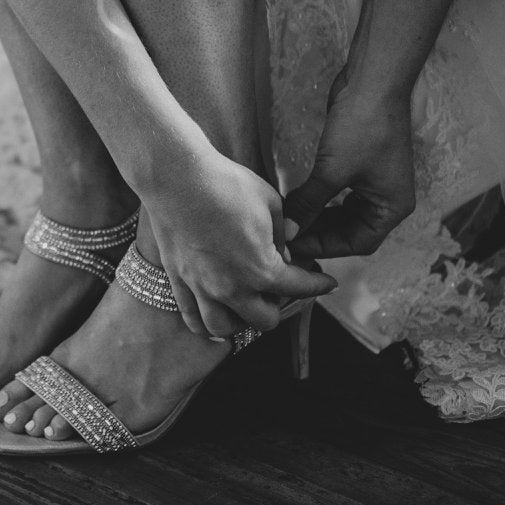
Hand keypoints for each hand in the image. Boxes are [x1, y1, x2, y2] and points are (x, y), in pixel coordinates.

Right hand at [144, 150, 337, 338]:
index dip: (318, 285)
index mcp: (262, 270)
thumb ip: (283, 232)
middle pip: (264, 320)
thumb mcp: (270, 202)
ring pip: (224, 329)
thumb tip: (287, 245)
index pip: (299, 288)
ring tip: (244, 304)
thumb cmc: (226, 184)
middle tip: (278, 289)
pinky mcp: (178, 280)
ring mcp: (201, 287)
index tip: (327, 283)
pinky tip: (214, 311)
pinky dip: (204, 324)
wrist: (177, 175)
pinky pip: (192, 318)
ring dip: (240, 322)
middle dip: (277, 306)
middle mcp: (232, 288)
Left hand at [284, 78, 416, 258]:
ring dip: (319, 218)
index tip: (295, 247)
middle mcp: (389, 199)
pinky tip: (300, 201)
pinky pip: (341, 194)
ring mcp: (376, 181)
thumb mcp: (332, 171)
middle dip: (320, 234)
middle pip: (353, 231)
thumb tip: (288, 230)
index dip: (325, 247)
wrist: (372, 84)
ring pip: (345, 213)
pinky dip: (322, 200)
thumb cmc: (362, 127)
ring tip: (290, 222)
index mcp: (393, 207)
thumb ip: (310, 204)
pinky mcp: (361, 165)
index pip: (359, 243)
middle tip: (288, 236)